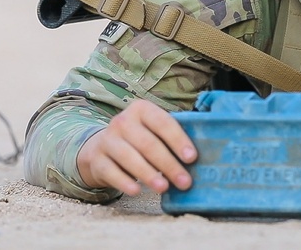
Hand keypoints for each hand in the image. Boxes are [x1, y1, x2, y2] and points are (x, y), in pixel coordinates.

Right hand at [76, 99, 196, 195]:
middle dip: (168, 164)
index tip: (192, 158)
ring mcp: (107, 140)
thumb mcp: (152, 130)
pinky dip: (124, 182)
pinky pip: (111, 171)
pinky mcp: (97, 159)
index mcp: (141, 109)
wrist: (101, 147)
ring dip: (149, 174)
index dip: (178, 140)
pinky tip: (137, 191)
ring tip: (164, 188)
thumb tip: (203, 153)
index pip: (162, 122)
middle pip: (148, 144)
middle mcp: (122, 121)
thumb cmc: (139, 139)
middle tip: (185, 181)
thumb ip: (172, 136)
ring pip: (129, 157)